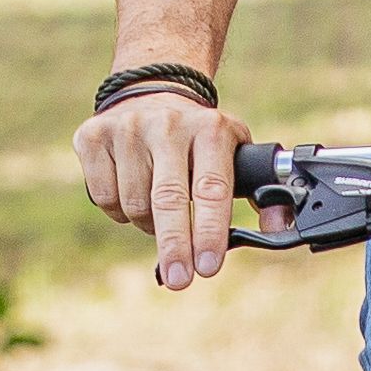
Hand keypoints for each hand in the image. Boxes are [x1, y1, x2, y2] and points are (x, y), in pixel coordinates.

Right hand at [77, 86, 248, 287]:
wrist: (150, 90)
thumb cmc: (200, 138)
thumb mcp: (235, 152)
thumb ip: (259, 192)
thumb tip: (277, 228)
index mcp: (210, 129)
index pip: (212, 189)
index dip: (210, 231)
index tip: (208, 266)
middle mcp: (168, 125)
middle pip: (169, 199)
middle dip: (175, 246)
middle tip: (181, 280)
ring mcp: (127, 128)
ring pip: (134, 205)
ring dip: (149, 225)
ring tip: (160, 211)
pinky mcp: (93, 136)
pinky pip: (105, 198)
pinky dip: (119, 211)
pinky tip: (132, 191)